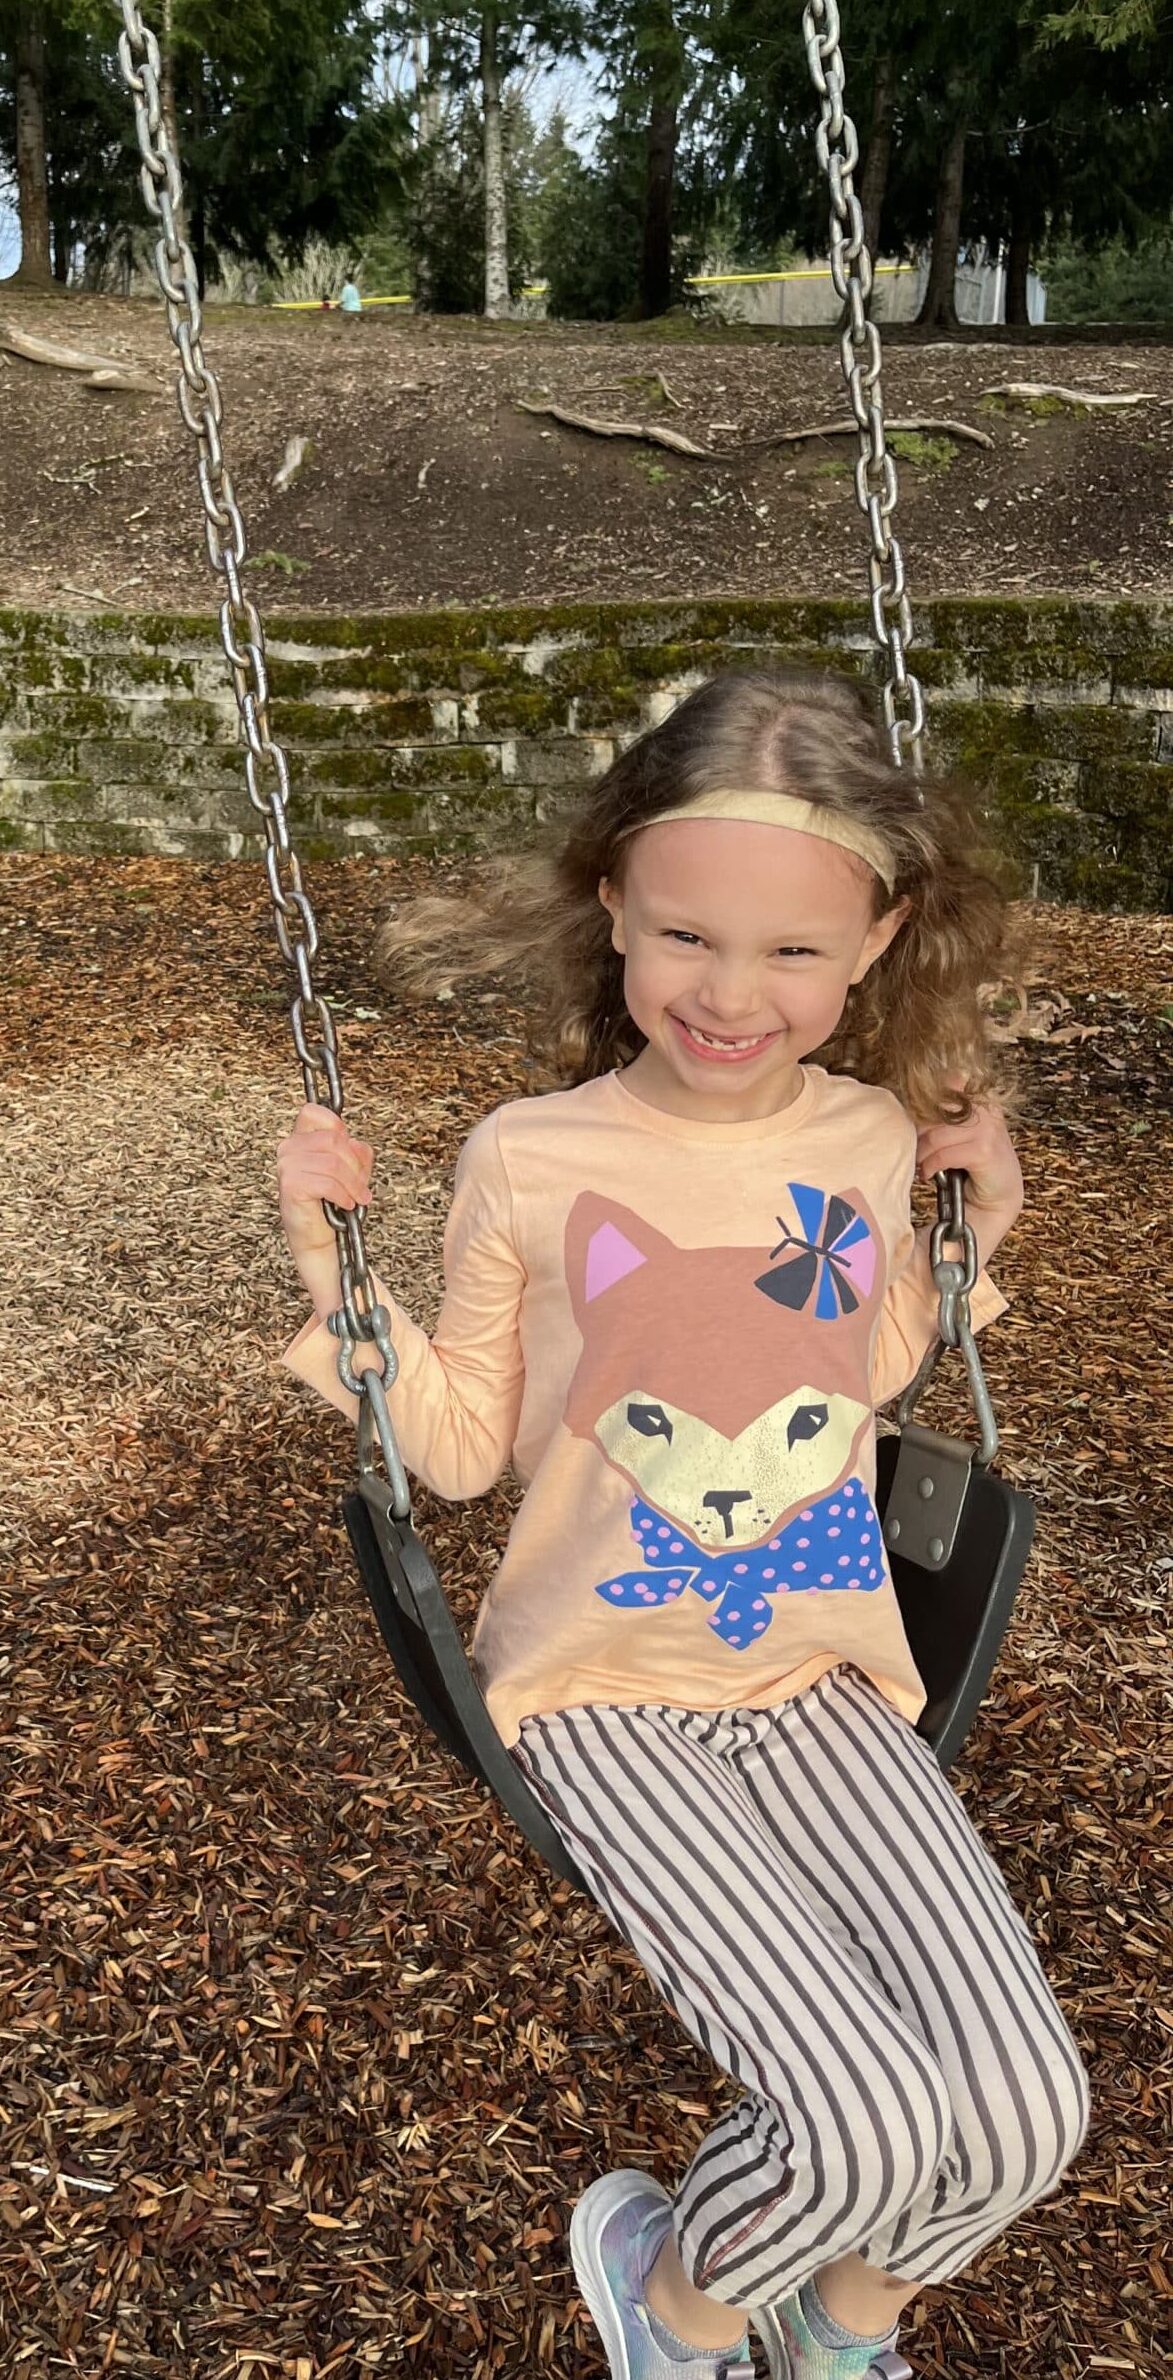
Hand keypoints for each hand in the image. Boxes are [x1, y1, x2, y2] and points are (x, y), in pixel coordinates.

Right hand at [276, 1102, 374, 1264]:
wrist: (318, 1236)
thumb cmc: (331, 1203)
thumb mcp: (352, 1171)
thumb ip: (357, 1152)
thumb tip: (357, 1145)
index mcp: (301, 1139)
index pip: (313, 1112)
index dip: (337, 1125)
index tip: (350, 1148)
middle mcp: (289, 1148)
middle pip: (333, 1139)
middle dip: (355, 1165)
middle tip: (361, 1185)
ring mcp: (287, 1166)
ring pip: (333, 1163)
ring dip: (353, 1184)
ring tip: (357, 1197)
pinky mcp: (291, 1185)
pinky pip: (327, 1183)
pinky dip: (343, 1195)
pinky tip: (345, 1203)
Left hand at [914, 1099, 1022, 1218]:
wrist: (999, 1193)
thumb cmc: (974, 1162)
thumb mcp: (960, 1132)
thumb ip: (943, 1116)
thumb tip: (908, 1110)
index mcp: (980, 1098)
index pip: (945, 1086)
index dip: (923, 1105)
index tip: (917, 1125)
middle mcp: (985, 1109)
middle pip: (933, 1112)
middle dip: (918, 1133)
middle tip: (914, 1148)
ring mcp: (987, 1129)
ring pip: (935, 1136)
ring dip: (921, 1154)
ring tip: (919, 1163)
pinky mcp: (983, 1152)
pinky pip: (942, 1156)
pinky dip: (929, 1166)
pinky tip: (927, 1173)